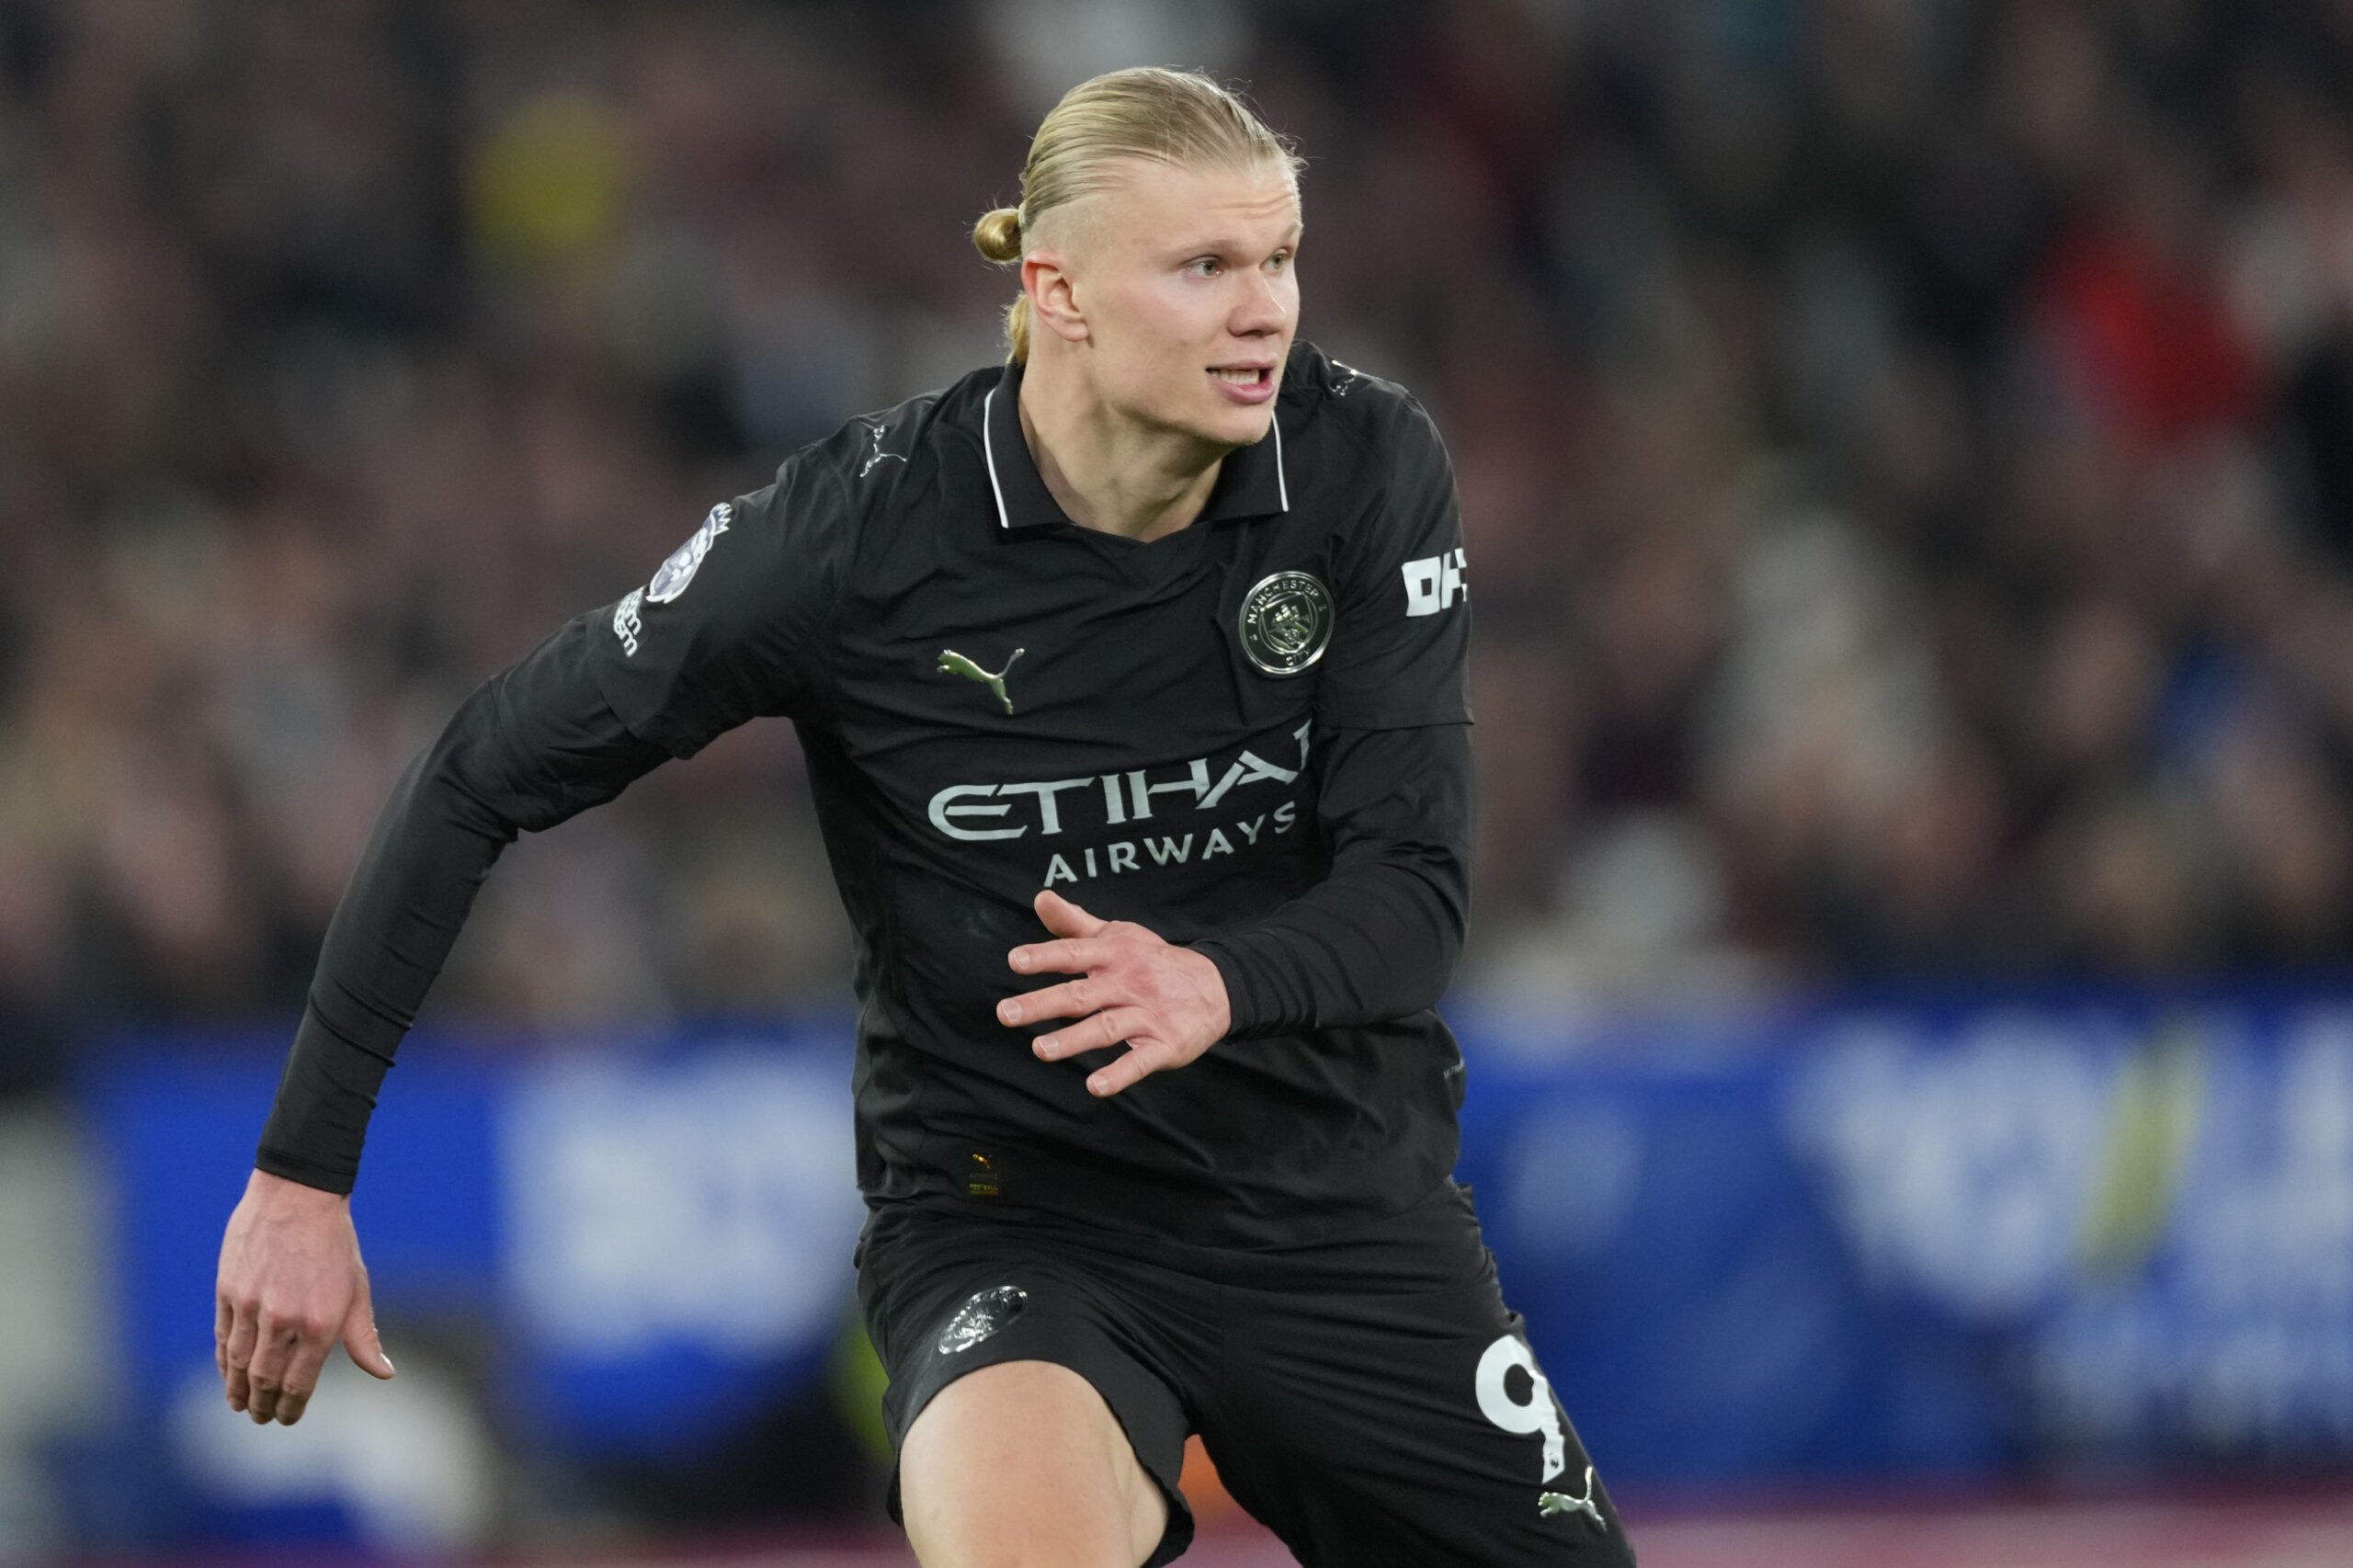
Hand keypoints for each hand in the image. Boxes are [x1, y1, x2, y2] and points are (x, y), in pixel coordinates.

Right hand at [216, 1167, 394, 1424]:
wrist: (298, 1197)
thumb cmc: (334, 1244)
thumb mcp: (357, 1288)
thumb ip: (364, 1337)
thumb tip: (385, 1373)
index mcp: (321, 1322)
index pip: (299, 1383)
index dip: (291, 1407)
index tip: (287, 1418)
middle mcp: (284, 1320)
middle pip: (265, 1380)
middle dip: (262, 1406)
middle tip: (261, 1418)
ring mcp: (252, 1306)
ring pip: (239, 1364)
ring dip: (238, 1391)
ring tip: (240, 1405)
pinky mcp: (228, 1292)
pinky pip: (223, 1338)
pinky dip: (224, 1362)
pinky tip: (228, 1375)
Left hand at [1000, 889, 1231, 1096]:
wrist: (1217, 986)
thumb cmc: (1153, 960)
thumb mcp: (1118, 935)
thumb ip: (1074, 924)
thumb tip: (1040, 898)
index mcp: (1114, 954)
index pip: (1075, 954)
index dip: (1045, 957)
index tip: (1015, 961)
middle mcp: (1129, 983)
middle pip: (1081, 994)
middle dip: (1043, 1003)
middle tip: (1006, 1013)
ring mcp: (1148, 1015)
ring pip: (1107, 1028)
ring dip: (1073, 1040)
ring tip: (1040, 1049)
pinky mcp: (1165, 1045)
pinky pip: (1140, 1061)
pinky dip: (1120, 1074)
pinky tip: (1095, 1086)